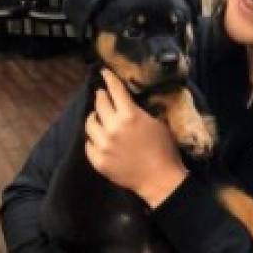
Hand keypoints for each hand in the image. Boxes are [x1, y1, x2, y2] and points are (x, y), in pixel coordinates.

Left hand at [85, 68, 187, 205]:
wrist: (160, 180)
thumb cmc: (164, 150)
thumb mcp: (157, 123)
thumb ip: (139, 111)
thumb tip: (128, 102)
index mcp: (130, 115)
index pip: (114, 90)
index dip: (109, 79)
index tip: (104, 72)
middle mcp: (113, 128)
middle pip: (100, 104)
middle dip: (101, 96)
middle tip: (101, 94)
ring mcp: (103, 145)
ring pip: (90, 124)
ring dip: (94, 117)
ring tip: (97, 116)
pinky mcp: (98, 160)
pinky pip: (88, 143)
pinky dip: (92, 138)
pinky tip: (97, 137)